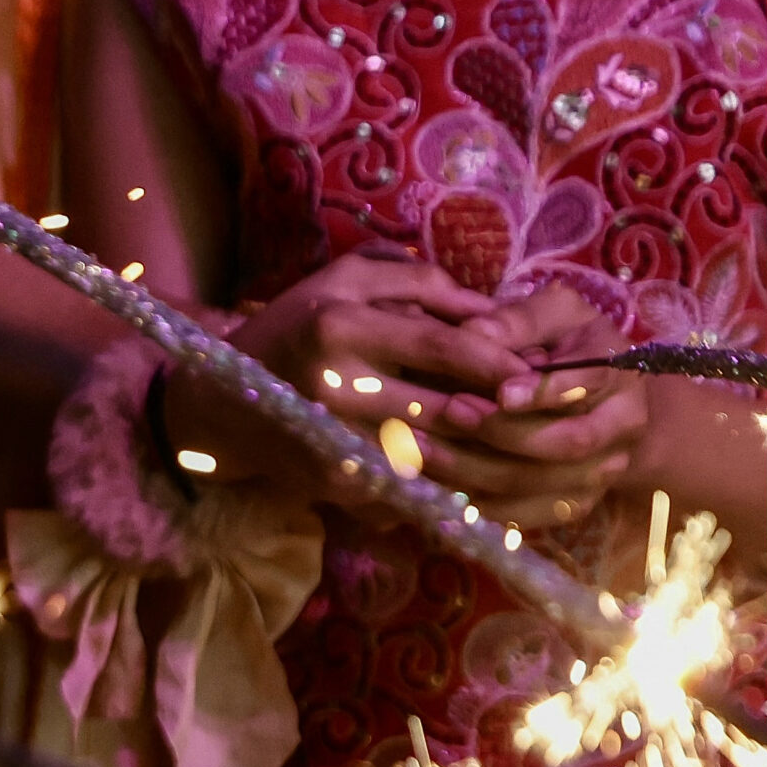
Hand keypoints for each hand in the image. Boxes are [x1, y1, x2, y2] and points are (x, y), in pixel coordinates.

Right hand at [166, 255, 513, 487]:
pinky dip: (448, 482)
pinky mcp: (335, 482)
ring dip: (485, 453)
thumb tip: (493, 310)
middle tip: (543, 411)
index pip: (441, 346)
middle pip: (447, 407)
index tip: (543, 370)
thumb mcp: (342, 282)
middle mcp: (335, 386)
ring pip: (438, 454)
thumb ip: (420, 281)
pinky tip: (474, 475)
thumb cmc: (293, 329)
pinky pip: (411, 484)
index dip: (500, 361)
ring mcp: (333, 440)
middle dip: (504, 413)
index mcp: (338, 327)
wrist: (222, 405)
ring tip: (520, 444)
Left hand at [415, 284, 643, 523]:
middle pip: (567, 444)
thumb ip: (519, 320)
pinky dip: (475, 502)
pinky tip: (431, 481)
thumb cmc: (566, 345)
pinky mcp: (570, 505)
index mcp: (619, 374)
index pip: (590, 384)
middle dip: (504, 432)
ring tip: (420, 447)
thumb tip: (474, 331)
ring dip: (475, 469)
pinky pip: (522, 515)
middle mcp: (621, 430)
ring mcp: (598, 474)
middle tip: (450, 410)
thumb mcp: (553, 314)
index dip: (545, 391)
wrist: (599, 401)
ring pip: (539, 485)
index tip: (502, 392)